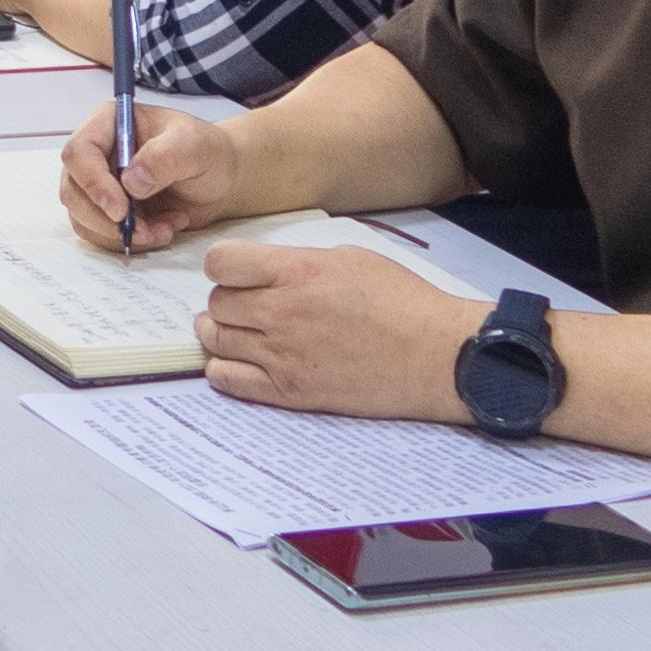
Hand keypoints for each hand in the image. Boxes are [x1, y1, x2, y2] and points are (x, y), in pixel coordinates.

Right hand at [61, 95, 250, 253]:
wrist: (220, 179)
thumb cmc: (207, 152)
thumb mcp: (195, 146)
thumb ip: (165, 157)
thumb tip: (130, 181)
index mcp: (109, 123)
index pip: (79, 152)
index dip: (93, 183)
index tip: (120, 210)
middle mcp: (97, 154)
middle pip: (73, 190)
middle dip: (106, 219)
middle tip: (145, 230)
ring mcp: (99, 185)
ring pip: (83, 218)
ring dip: (121, 234)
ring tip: (163, 229)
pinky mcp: (107, 212)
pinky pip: (101, 235)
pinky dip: (131, 242)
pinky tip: (162, 231)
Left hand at [194, 241, 486, 420]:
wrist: (434, 356)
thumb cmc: (402, 303)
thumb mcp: (349, 258)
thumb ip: (298, 263)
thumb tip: (265, 270)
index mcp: (298, 272)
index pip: (221, 263)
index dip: (223, 265)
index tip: (235, 271)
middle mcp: (282, 313)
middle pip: (216, 303)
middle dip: (227, 300)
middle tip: (246, 304)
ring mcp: (282, 356)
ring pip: (216, 341)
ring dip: (222, 333)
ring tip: (241, 332)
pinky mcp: (290, 392)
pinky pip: (228, 381)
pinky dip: (224, 369)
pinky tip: (241, 362)